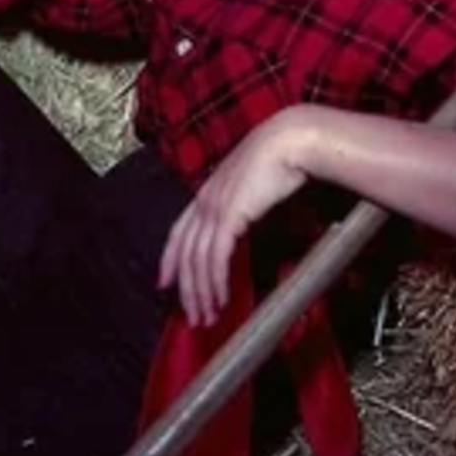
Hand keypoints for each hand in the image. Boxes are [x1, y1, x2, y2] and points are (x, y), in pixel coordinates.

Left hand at [158, 106, 315, 327]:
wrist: (290, 139)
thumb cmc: (281, 155)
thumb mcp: (255, 182)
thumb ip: (245, 200)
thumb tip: (248, 215)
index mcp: (209, 190)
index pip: (179, 232)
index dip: (169, 260)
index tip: (165, 283)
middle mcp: (205, 199)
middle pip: (185, 253)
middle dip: (186, 289)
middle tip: (192, 316)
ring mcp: (215, 206)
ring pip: (197, 260)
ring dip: (201, 293)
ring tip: (208, 316)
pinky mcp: (230, 215)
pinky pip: (216, 257)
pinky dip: (216, 281)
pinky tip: (221, 297)